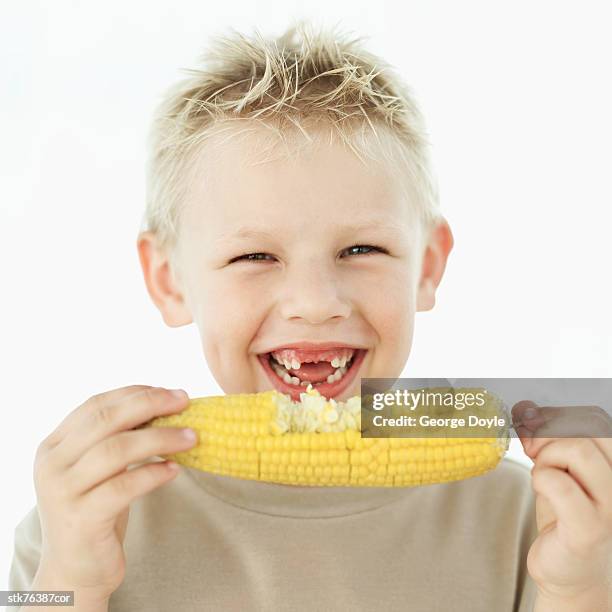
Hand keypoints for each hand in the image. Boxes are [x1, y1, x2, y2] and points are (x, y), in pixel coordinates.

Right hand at [33, 385, 196, 600]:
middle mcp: (52, 465)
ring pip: (116, 450)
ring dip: (160, 438)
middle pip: (105, 420)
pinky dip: (153, 474)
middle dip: (150, 405)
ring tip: (192, 437)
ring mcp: (63, 492)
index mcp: (55, 445)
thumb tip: (166, 402)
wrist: (76, 569)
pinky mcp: (81, 520)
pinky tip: (174, 470)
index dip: (135, 393)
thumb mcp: (101, 468)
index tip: (170, 392)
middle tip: (185, 402)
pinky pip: (123, 487)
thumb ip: (119, 436)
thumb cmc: (97, 508)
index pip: (96, 405)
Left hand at [513, 400, 611, 601]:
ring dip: (545, 457)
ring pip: (576, 450)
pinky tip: (542, 491)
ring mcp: (610, 505)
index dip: (555, 415)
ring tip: (543, 478)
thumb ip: (540, 435)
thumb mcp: (550, 464)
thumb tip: (525, 409)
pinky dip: (541, 479)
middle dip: (548, 434)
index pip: (592, 416)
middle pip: (585, 427)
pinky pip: (559, 483)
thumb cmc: (561, 511)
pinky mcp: (590, 528)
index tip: (532, 428)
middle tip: (533, 454)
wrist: (567, 569)